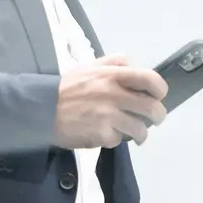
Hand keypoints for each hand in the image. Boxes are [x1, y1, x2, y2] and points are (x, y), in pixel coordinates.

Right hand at [54, 54, 169, 148]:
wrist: (42, 109)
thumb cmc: (68, 87)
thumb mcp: (90, 66)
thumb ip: (114, 63)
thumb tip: (135, 66)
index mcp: (113, 75)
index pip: (150, 79)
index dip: (160, 89)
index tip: (158, 95)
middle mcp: (114, 94)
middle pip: (152, 108)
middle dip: (158, 117)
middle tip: (155, 119)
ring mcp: (108, 116)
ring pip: (140, 129)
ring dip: (141, 134)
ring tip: (136, 134)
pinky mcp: (101, 135)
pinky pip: (118, 140)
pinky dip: (114, 139)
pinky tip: (105, 133)